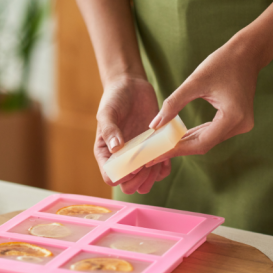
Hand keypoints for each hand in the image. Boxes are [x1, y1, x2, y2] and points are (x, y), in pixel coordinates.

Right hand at [95, 76, 171, 193]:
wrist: (131, 86)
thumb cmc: (114, 98)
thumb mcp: (107, 112)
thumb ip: (109, 130)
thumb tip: (115, 149)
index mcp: (106, 153)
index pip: (110, 177)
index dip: (123, 176)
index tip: (134, 164)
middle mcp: (122, 159)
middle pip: (128, 186)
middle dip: (138, 181)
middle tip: (147, 166)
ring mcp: (138, 156)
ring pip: (144, 182)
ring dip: (152, 178)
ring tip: (158, 161)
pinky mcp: (153, 150)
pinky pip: (159, 169)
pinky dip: (164, 167)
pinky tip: (166, 155)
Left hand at [146, 42, 258, 166]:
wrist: (247, 53)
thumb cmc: (222, 63)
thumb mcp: (194, 82)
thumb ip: (172, 104)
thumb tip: (154, 125)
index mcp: (233, 117)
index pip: (200, 143)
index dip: (177, 150)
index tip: (157, 155)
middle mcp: (240, 125)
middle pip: (204, 145)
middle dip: (178, 148)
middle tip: (155, 154)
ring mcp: (241, 125)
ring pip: (207, 141)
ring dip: (185, 143)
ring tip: (162, 146)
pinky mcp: (237, 121)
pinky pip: (212, 134)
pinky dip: (195, 135)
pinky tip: (178, 136)